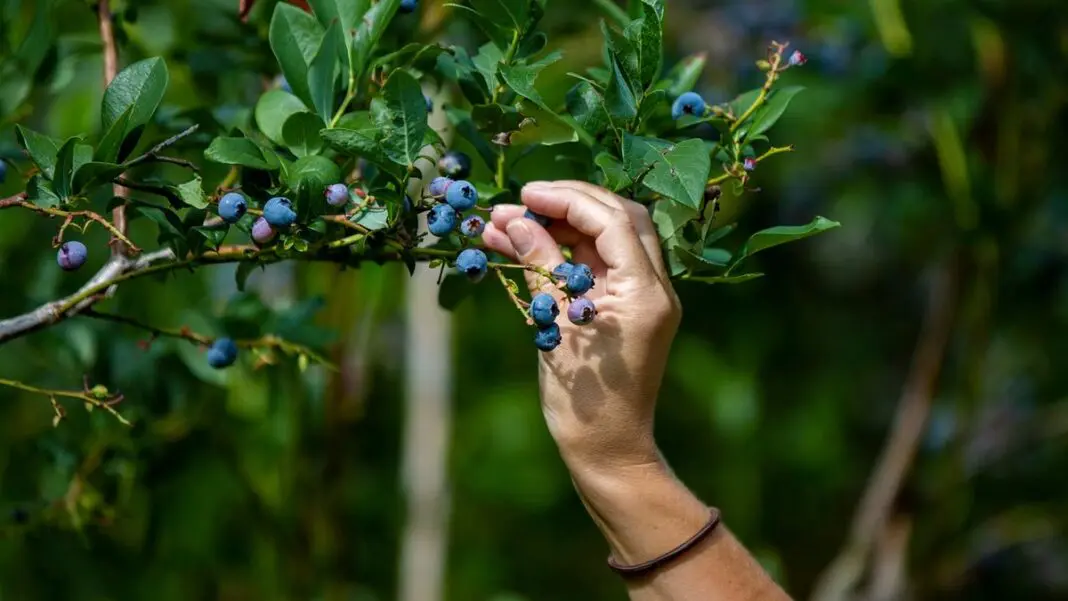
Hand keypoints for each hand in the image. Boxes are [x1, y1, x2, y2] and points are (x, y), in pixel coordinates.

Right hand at [482, 180, 681, 470]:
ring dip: (559, 228)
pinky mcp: (627, 308)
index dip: (566, 200)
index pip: (610, 221)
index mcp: (645, 291)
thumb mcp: (555, 325)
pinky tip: (520, 247)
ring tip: (503, 225)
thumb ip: (539, 266)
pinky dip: (563, 254)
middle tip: (517, 203)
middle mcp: (655, 287)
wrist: (608, 450)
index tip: (523, 196)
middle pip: (616, 219)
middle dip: (566, 204)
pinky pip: (597, 266)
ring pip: (605, 240)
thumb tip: (512, 220)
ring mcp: (644, 297)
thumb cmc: (583, 400)